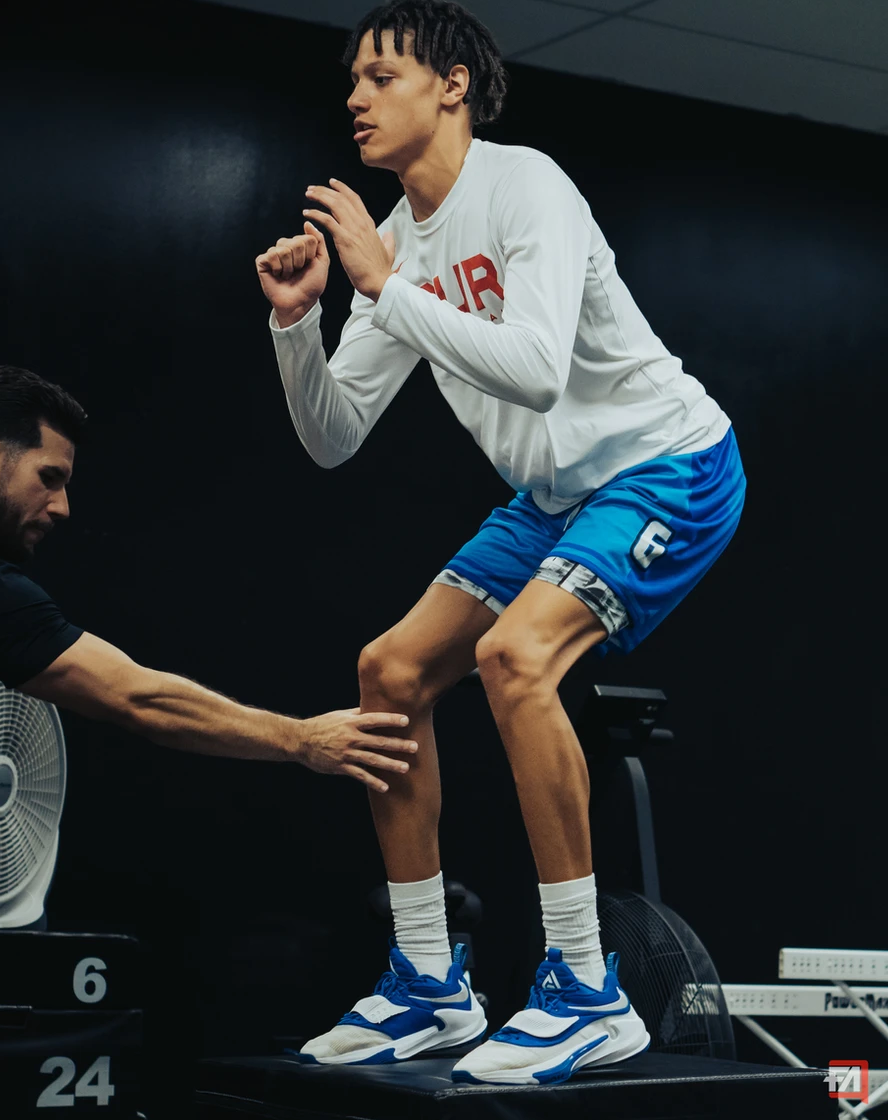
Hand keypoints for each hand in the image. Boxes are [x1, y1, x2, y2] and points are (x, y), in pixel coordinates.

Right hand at [255, 223, 329, 326]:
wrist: (300, 303)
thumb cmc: (311, 285)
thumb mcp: (322, 261)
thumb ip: (318, 240)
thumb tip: (307, 223)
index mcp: (300, 246)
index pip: (307, 238)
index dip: (310, 255)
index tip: (309, 266)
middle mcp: (286, 247)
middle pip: (295, 242)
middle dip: (300, 261)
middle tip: (298, 272)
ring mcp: (273, 254)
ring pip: (284, 249)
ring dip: (289, 266)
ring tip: (288, 275)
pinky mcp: (262, 261)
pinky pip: (271, 256)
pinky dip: (278, 268)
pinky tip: (278, 275)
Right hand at [296, 708, 416, 791]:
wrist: (301, 741)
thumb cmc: (321, 725)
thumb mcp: (339, 715)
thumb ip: (357, 712)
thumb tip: (373, 706)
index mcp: (351, 723)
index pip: (375, 719)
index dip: (391, 719)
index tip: (407, 720)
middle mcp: (351, 738)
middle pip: (379, 741)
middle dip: (398, 745)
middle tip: (414, 747)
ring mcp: (347, 754)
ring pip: (373, 760)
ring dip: (390, 765)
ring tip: (406, 768)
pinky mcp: (341, 767)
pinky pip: (360, 776)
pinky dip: (373, 782)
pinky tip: (385, 787)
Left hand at [302, 179, 395, 301]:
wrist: (379, 282)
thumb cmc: (381, 270)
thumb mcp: (388, 251)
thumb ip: (388, 241)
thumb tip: (389, 234)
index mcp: (369, 224)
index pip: (354, 199)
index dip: (342, 189)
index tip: (331, 183)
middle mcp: (361, 223)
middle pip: (341, 198)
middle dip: (325, 190)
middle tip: (312, 188)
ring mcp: (353, 230)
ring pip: (334, 204)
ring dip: (319, 196)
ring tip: (308, 194)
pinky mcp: (344, 239)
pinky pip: (327, 220)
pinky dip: (315, 214)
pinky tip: (307, 213)